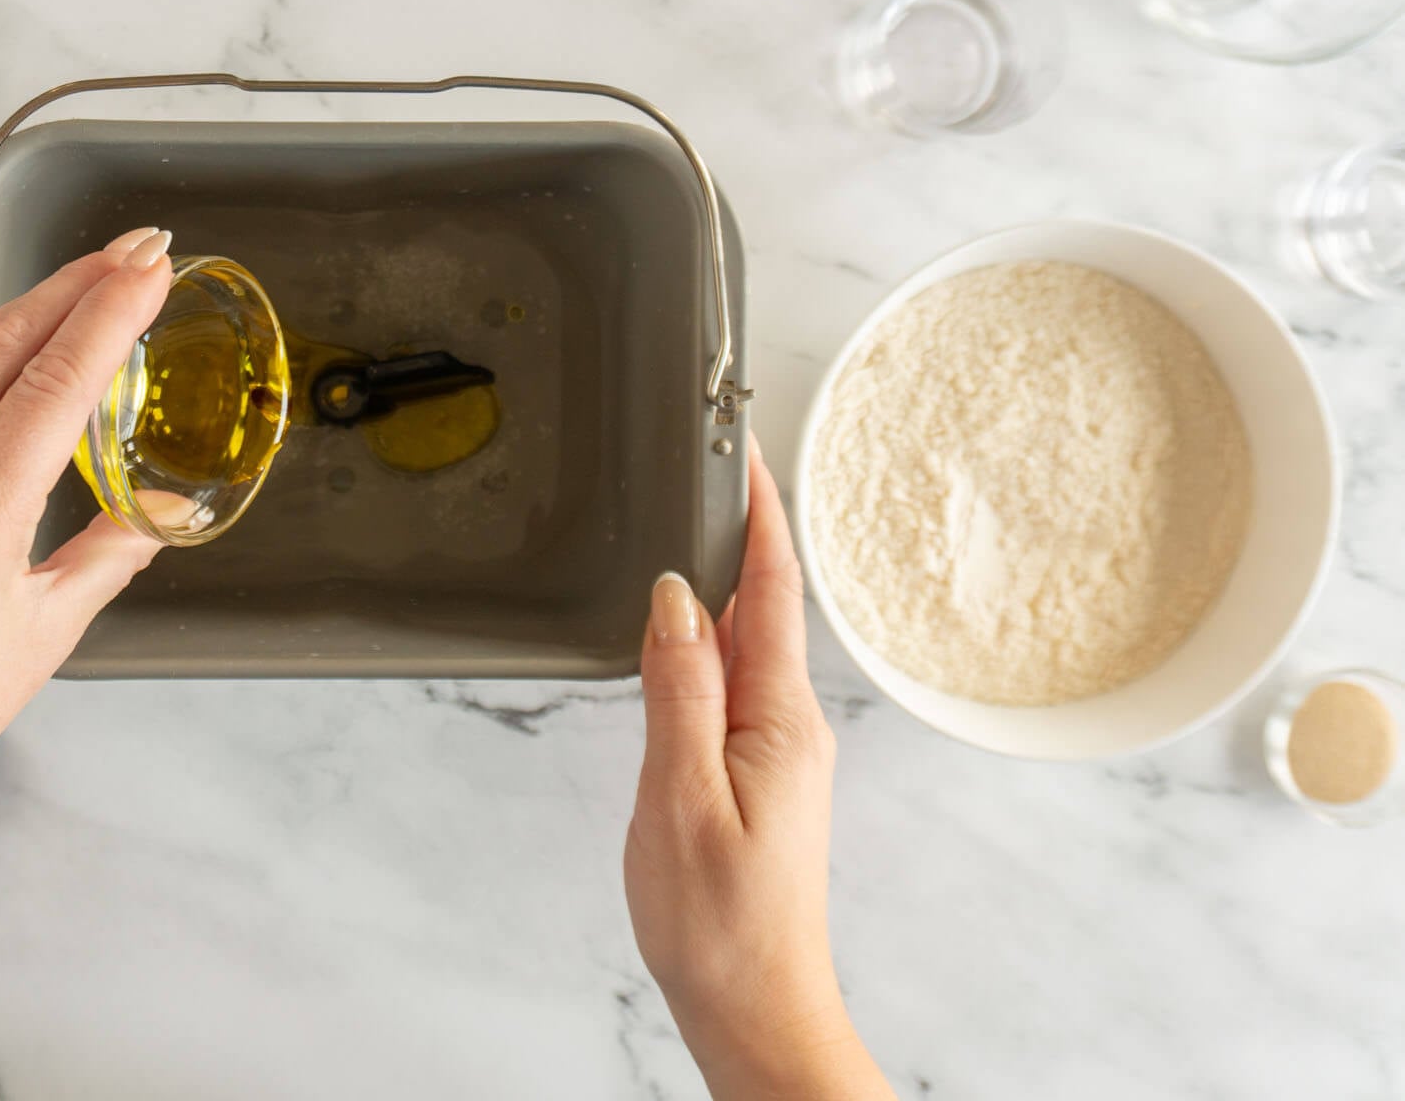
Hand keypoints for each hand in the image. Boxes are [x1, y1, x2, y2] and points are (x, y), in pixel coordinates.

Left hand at [0, 226, 176, 843]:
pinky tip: (4, 348)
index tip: (152, 266)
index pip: (55, 383)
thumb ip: (105, 556)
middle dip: (75, 285)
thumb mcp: (41, 641)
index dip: (110, 312)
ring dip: (24, 309)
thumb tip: (155, 507)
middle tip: (135, 248)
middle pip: (3, 345)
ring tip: (81, 281)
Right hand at [623, 438, 890, 1099]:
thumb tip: (672, 596)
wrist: (757, 1012)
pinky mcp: (760, 776)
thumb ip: (679, 689)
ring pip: (748, 643)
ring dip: (725, 581)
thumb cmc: (720, 925)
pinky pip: (737, 683)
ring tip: (695, 526)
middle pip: (764, 604)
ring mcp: (778, 752)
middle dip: (741, 529)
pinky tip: (684, 634)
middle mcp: (790, 727)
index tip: (743, 451)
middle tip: (712, 463)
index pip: (769, 589)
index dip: (757, 514)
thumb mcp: (682, 796)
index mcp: (780, 721)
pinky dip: (712, 638)